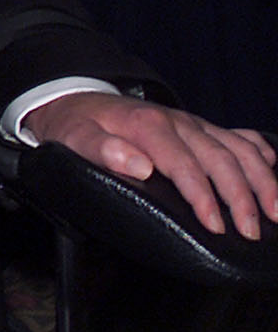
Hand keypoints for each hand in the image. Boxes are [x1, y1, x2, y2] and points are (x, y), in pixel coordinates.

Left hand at [25, 92, 277, 241]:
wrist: (77, 100)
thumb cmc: (77, 126)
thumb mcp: (74, 138)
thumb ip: (101, 150)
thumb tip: (138, 166)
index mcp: (150, 126)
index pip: (185, 166)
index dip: (203, 198)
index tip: (216, 227)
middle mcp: (178, 122)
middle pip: (221, 159)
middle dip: (242, 197)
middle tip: (252, 231)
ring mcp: (192, 123)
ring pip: (238, 148)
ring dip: (261, 178)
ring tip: (276, 211)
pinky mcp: (199, 126)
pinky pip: (238, 134)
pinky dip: (259, 150)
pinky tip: (273, 165)